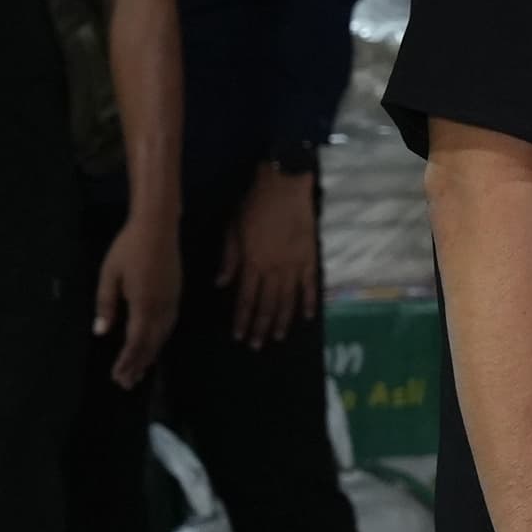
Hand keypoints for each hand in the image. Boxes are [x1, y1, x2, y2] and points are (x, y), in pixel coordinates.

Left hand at [93, 208, 181, 389]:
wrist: (158, 227)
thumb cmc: (128, 248)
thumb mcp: (109, 275)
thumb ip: (106, 305)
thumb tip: (101, 332)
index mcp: (143, 303)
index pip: (135, 340)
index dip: (127, 361)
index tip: (117, 376)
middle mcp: (161, 307)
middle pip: (151, 343)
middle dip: (139, 364)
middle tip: (126, 383)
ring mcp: (172, 302)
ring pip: (162, 336)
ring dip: (150, 355)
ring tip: (140, 371)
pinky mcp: (176, 296)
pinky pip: (169, 326)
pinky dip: (160, 341)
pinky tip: (154, 345)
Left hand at [220, 162, 322, 348]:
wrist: (284, 186)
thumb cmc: (254, 204)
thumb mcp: (233, 228)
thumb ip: (230, 258)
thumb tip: (222, 283)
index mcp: (252, 262)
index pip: (246, 298)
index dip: (242, 319)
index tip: (239, 335)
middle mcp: (273, 268)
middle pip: (267, 304)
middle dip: (260, 326)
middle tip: (257, 345)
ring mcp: (294, 264)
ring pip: (287, 299)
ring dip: (282, 320)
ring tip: (278, 337)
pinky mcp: (310, 257)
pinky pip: (310, 285)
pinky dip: (308, 301)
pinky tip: (307, 317)